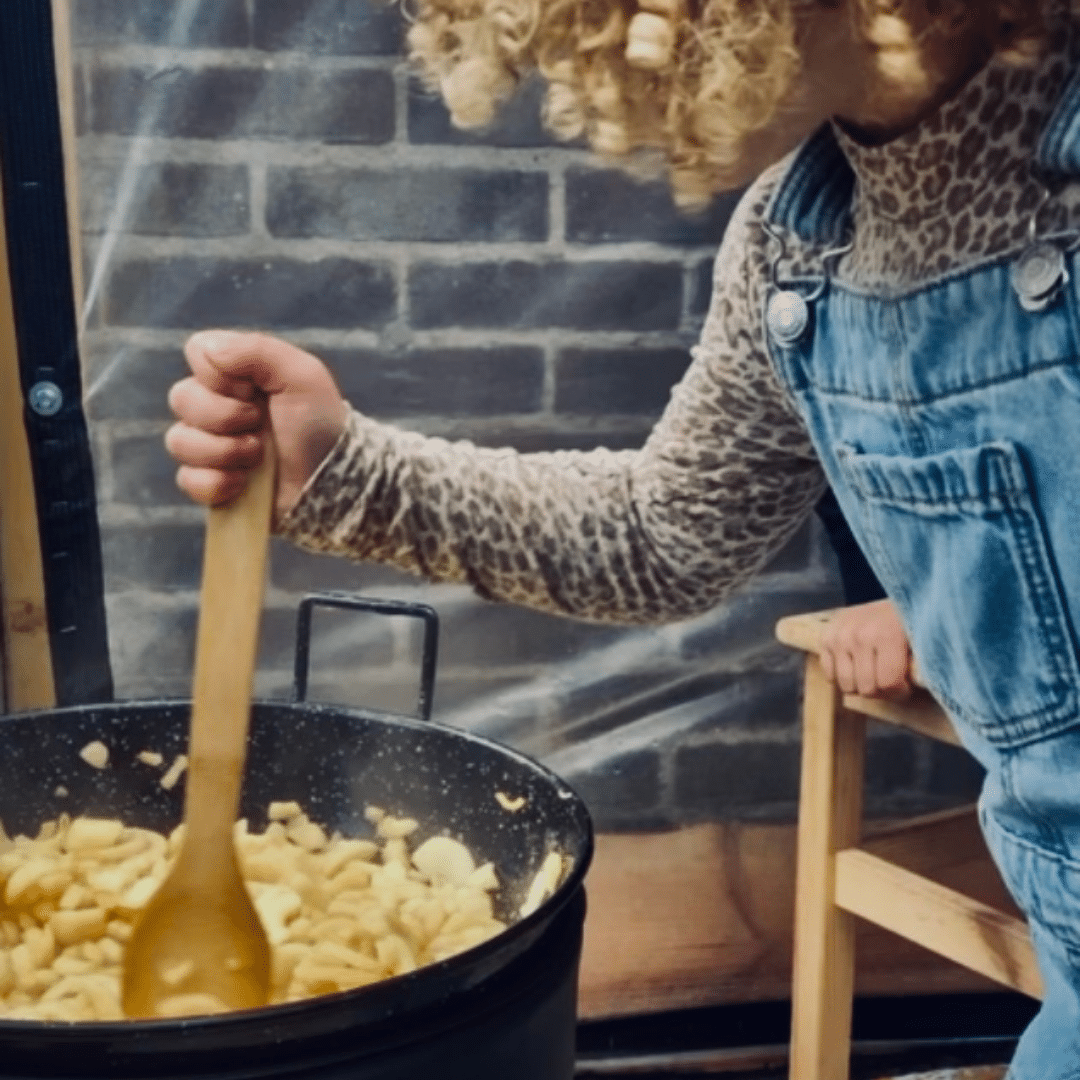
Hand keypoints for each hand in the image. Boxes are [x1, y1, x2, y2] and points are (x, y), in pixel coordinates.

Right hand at [165, 331, 346, 519]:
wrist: (333, 481)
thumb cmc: (321, 424)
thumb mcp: (302, 376)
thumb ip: (257, 351)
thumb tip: (208, 350)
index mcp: (236, 373)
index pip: (197, 352)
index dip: (220, 374)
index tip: (254, 390)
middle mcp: (217, 404)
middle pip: (181, 397)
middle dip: (225, 416)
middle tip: (260, 427)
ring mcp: (211, 444)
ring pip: (178, 441)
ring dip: (223, 451)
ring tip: (258, 458)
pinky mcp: (211, 482)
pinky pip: (187, 479)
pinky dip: (215, 482)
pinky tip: (243, 484)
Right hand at [819, 598, 912, 699]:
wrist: (891, 591)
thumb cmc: (911, 620)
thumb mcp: (922, 639)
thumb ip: (920, 665)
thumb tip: (916, 687)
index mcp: (886, 635)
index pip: (888, 683)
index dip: (899, 691)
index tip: (905, 685)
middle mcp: (858, 635)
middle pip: (866, 688)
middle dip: (881, 690)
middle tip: (889, 679)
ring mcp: (839, 636)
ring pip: (846, 685)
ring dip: (861, 685)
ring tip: (873, 673)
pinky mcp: (825, 637)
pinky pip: (829, 674)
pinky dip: (842, 676)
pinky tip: (856, 666)